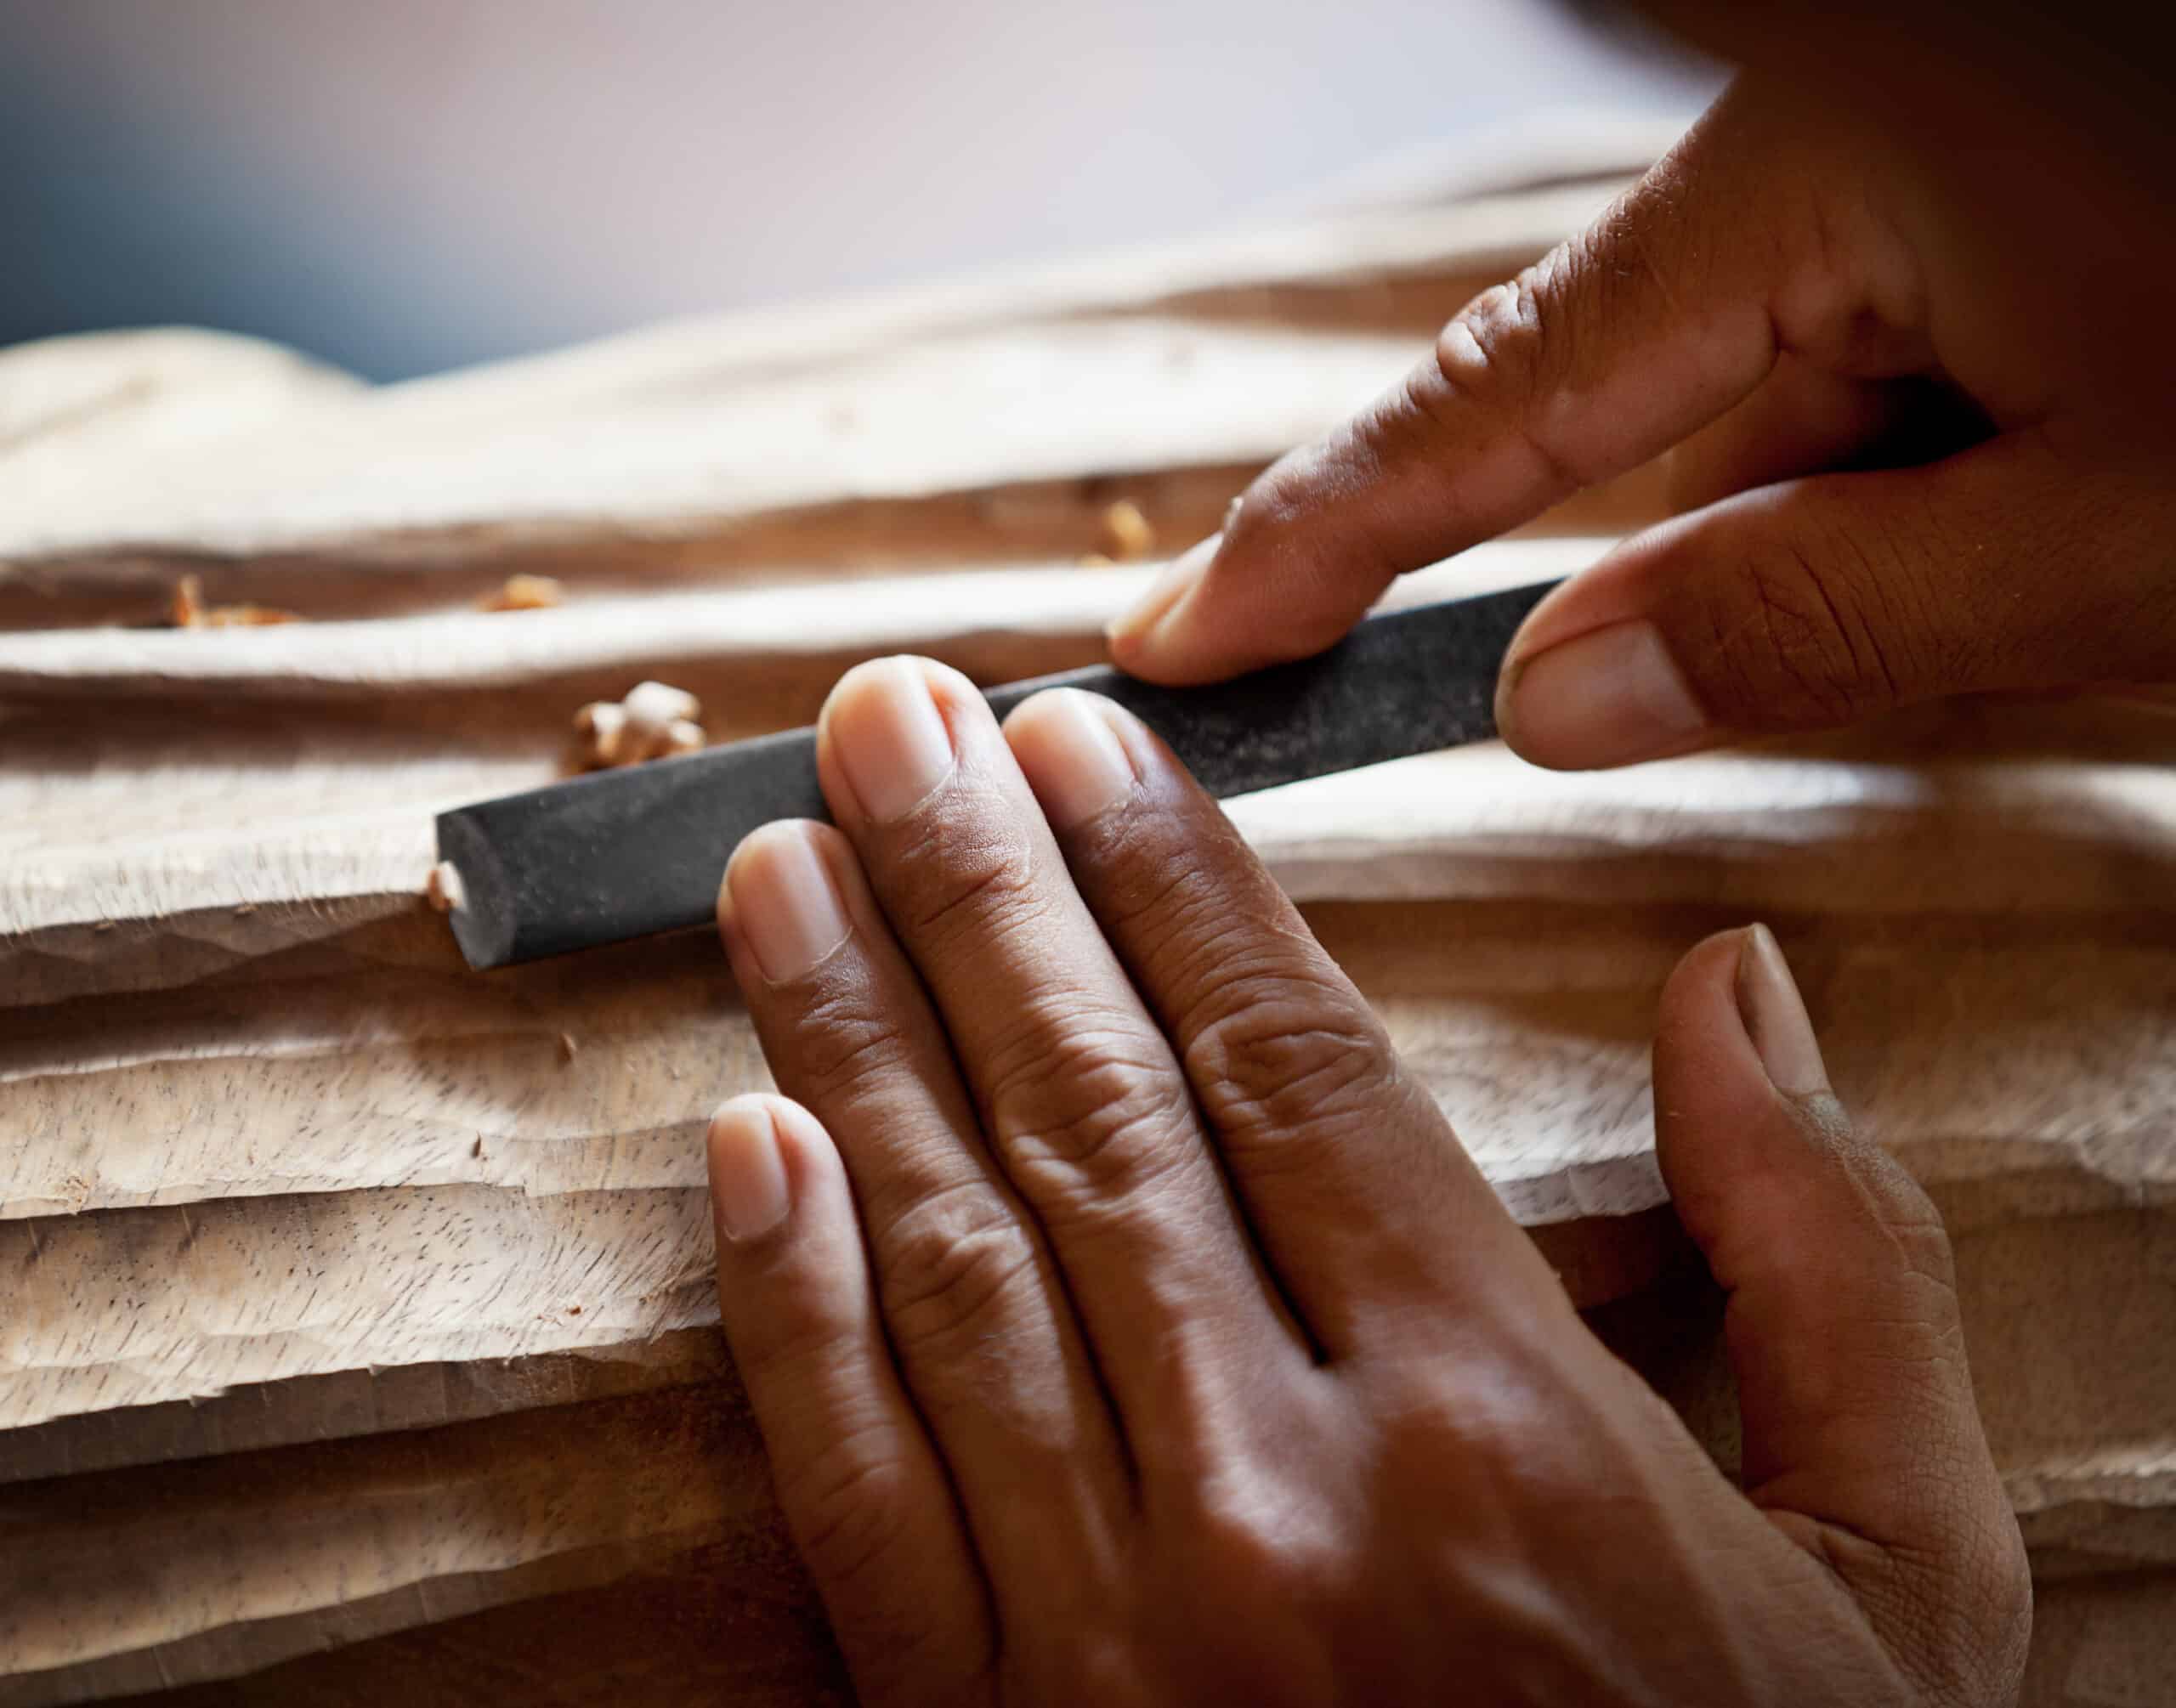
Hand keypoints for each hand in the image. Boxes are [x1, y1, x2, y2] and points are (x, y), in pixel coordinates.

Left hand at [704, 658, 2027, 1704]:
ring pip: (950, 1262)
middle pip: (1094, 1117)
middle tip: (886, 723)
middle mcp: (1280, 1504)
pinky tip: (739, 1140)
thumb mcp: (1901, 1573)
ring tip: (777, 865)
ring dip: (848, 1036)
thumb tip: (1739, 992)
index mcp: (1498, 1429)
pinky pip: (858, 1490)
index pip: (1291, 1065)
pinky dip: (785, 1305)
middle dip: (977, 890)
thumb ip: (1830, 1265)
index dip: (1173, 879)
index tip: (1082, 738)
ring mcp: (1111, 1638)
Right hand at [1104, 53, 2175, 767]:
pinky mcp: (1990, 215)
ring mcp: (1918, 178)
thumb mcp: (2111, 543)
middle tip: (1937, 609)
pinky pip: (1895, 376)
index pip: (1486, 406)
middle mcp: (1841, 154)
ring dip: (1893, 530)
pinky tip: (2094, 481)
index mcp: (1823, 179)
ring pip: (1799, 413)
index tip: (1187, 639)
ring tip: (2096, 522)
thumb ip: (1805, 621)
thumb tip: (1560, 688)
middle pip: (1662, 413)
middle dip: (1751, 562)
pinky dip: (1954, 480)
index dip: (1317, 541)